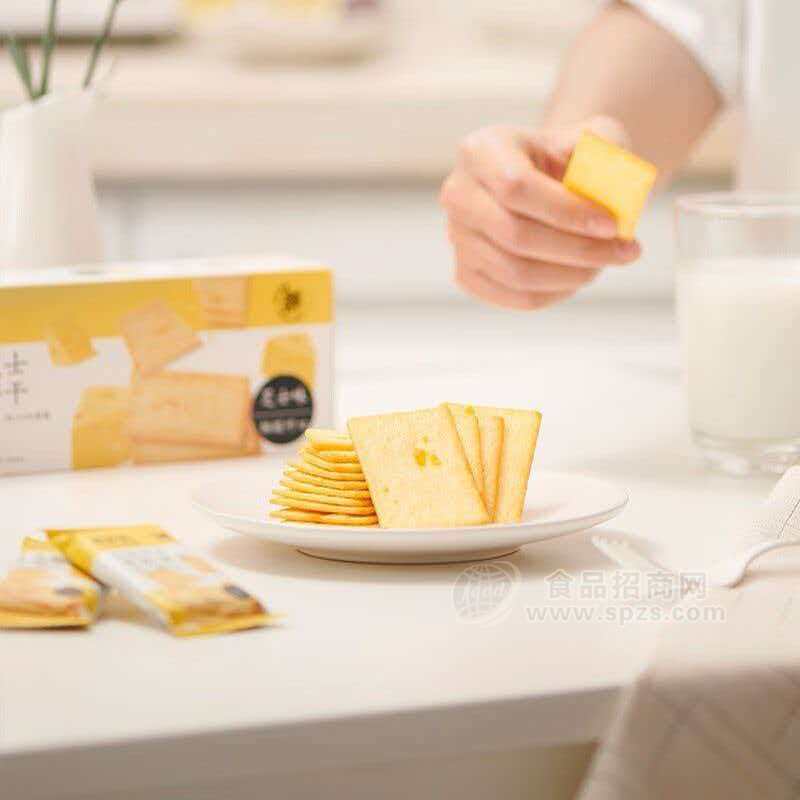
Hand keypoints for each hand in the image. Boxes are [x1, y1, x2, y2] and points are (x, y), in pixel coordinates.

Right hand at [440, 116, 641, 309]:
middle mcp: (458, 194)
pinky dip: (554, 293)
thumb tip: (605, 182)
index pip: (516, 187)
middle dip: (577, 250)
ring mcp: (457, 237)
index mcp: (480, 150)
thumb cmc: (570, 158)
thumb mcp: (592, 136)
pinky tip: (579, 277)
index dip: (566, 212)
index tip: (612, 225)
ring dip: (571, 276)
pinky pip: (513, 297)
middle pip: (514, 236)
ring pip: (515, 273)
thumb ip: (603, 146)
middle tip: (624, 252)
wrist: (546, 180)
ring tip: (606, 263)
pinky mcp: (466, 272)